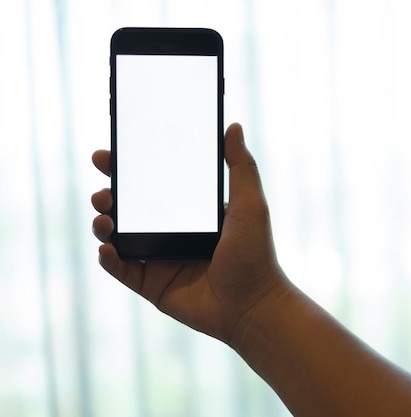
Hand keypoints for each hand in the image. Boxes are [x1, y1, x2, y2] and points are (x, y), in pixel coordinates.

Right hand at [91, 123, 287, 344]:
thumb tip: (233, 127)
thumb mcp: (250, 204)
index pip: (155, 184)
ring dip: (104, 222)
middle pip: (131, 208)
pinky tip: (107, 246)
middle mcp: (172, 232)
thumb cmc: (256, 255)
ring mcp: (159, 258)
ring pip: (120, 235)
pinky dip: (108, 258)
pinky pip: (121, 269)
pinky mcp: (152, 285)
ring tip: (104, 215)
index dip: (131, 168)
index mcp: (190, 211)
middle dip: (110, 193)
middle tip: (104, 185)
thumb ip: (241, 167)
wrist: (253, 306)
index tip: (112, 153)